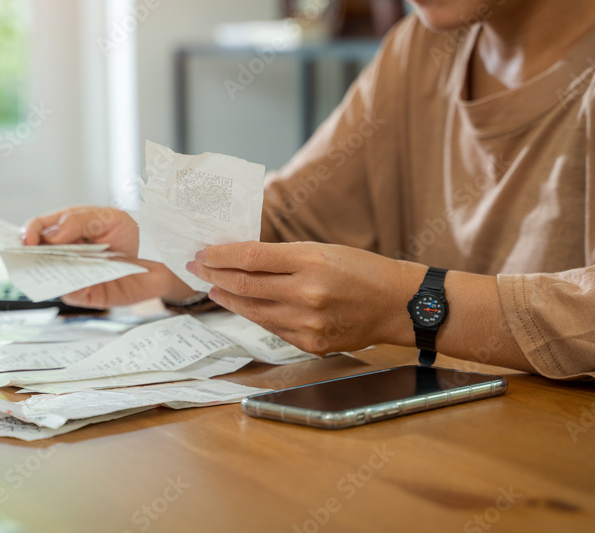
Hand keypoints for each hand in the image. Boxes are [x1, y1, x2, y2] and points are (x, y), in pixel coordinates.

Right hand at [22, 206, 194, 307]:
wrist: (158, 260)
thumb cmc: (131, 234)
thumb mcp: (108, 218)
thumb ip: (78, 222)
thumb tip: (51, 235)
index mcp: (65, 228)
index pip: (37, 228)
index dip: (28, 232)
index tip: (28, 239)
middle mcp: (64, 252)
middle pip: (35, 254)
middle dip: (28, 254)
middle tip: (27, 255)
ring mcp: (72, 273)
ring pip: (48, 275)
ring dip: (47, 272)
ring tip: (50, 267)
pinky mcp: (84, 294)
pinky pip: (70, 293)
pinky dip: (70, 288)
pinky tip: (78, 281)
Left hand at [186, 241, 421, 354]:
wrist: (397, 304)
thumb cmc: (361, 270)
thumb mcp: (322, 251)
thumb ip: (282, 257)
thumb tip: (239, 258)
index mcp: (312, 261)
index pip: (252, 257)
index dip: (221, 255)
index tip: (202, 252)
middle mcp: (307, 294)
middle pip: (245, 286)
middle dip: (214, 275)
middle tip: (196, 267)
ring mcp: (308, 323)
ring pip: (253, 311)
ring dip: (227, 298)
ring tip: (213, 287)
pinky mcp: (311, 344)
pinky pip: (271, 328)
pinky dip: (253, 314)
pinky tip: (243, 306)